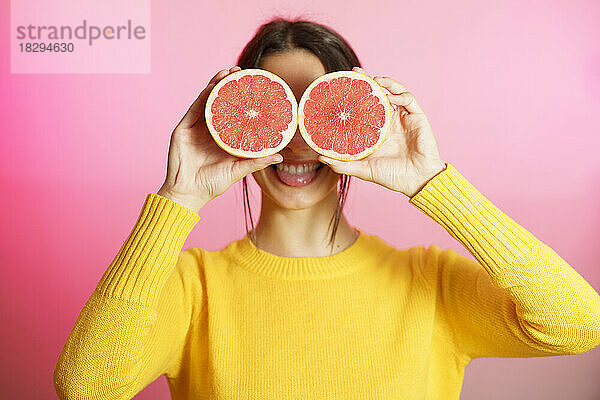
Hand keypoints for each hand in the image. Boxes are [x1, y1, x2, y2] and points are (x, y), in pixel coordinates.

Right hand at [157, 66, 282, 212]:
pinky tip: (212, 86)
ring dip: (216, 84)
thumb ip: (256, 162)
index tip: (255, 86)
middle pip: (221, 102)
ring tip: (228, 72)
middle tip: (241, 71)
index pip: (234, 113)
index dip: (242, 99)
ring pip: (207, 100)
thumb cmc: (212, 184)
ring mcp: (196, 127)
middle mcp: (210, 129)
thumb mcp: (238, 171)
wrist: (188, 193)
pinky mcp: (184, 128)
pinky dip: (204, 96)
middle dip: (229, 85)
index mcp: (223, 138)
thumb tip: (279, 157)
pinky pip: (195, 108)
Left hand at [317, 66, 445, 197]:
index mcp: (376, 131)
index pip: (363, 107)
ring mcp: (403, 118)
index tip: (341, 85)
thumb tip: (319, 157)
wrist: (417, 180)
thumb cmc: (392, 176)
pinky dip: (400, 94)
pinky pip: (409, 99)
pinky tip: (391, 96)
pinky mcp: (417, 117)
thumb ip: (342, 164)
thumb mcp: (363, 169)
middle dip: (368, 81)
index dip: (354, 95)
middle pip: (377, 95)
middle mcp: (389, 121)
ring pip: (394, 92)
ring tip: (374, 80)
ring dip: (385, 83)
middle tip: (355, 72)